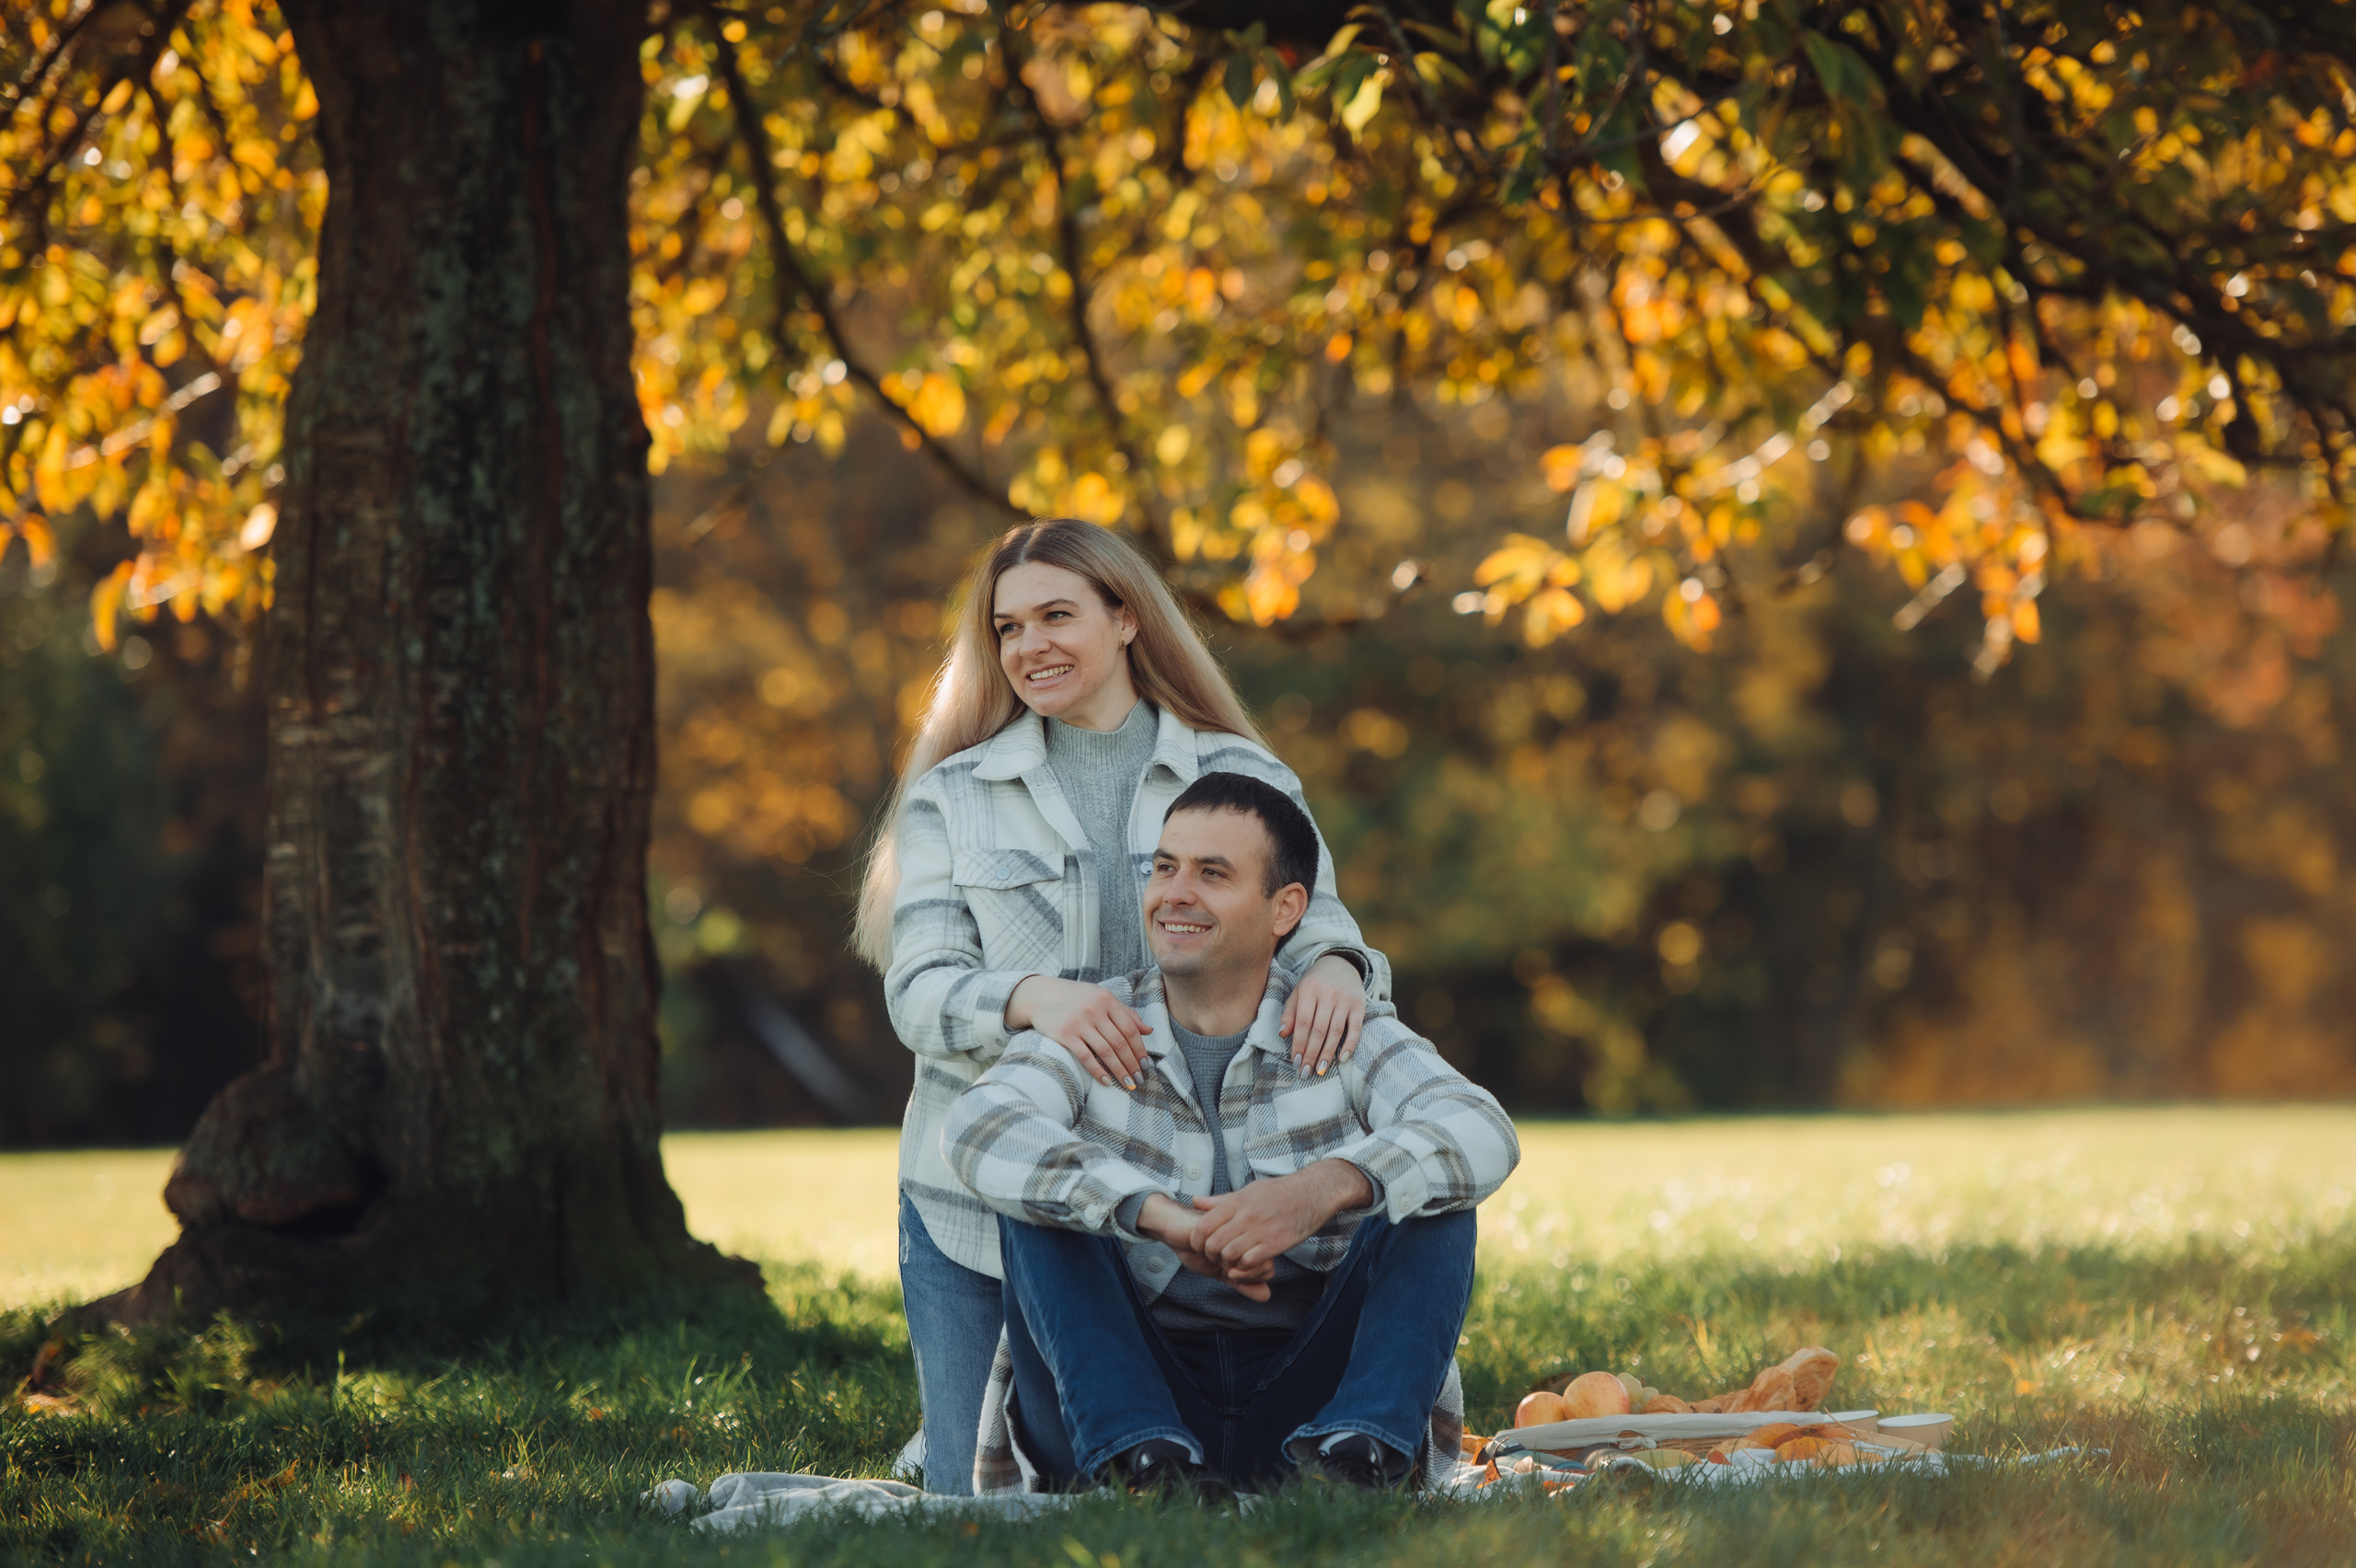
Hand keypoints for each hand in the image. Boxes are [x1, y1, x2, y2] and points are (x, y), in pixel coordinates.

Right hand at [1008, 975, 1150, 1088]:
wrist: (1040, 996)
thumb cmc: (1075, 998)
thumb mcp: (1101, 998)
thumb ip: (1125, 1013)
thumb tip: (1149, 1030)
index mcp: (1107, 1000)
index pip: (1130, 1029)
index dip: (1140, 1049)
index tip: (1146, 1065)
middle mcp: (1095, 1010)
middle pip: (1120, 1043)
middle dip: (1132, 1064)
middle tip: (1140, 1079)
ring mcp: (1079, 1023)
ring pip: (1106, 1052)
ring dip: (1119, 1071)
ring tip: (1128, 1083)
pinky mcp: (1065, 1035)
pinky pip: (1086, 1057)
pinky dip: (1098, 1071)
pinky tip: (1106, 1082)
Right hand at [1137, 1193, 1274, 1300]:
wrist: (1175, 1230)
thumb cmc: (1200, 1250)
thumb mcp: (1223, 1273)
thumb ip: (1244, 1284)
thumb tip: (1267, 1297)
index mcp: (1251, 1245)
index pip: (1268, 1270)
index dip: (1249, 1278)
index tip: (1229, 1272)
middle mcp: (1248, 1234)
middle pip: (1262, 1264)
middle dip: (1239, 1273)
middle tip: (1220, 1264)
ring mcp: (1237, 1225)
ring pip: (1246, 1257)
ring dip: (1224, 1262)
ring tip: (1211, 1253)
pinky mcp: (1221, 1219)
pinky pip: (1225, 1246)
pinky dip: (1212, 1254)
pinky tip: (1203, 1247)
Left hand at [1192, 1161, 1372, 1271]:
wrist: (1314, 1192)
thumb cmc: (1280, 1192)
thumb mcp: (1249, 1190)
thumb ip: (1221, 1200)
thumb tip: (1195, 1201)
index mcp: (1236, 1202)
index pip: (1202, 1226)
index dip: (1197, 1242)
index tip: (1202, 1247)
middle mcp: (1245, 1215)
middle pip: (1212, 1244)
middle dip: (1211, 1256)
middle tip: (1217, 1258)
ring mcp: (1261, 1230)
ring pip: (1229, 1255)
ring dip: (1228, 1263)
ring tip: (1233, 1262)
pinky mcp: (1276, 1243)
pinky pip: (1250, 1262)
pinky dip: (1245, 1268)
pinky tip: (1248, 1265)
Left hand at [1278, 954, 1367, 1076]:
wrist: (1340, 964)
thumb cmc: (1315, 984)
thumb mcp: (1298, 992)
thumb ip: (1290, 1012)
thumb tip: (1283, 1034)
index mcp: (1309, 989)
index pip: (1303, 1022)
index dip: (1299, 1043)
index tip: (1296, 1061)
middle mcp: (1328, 993)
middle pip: (1319, 1029)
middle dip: (1311, 1053)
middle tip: (1306, 1072)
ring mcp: (1345, 999)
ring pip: (1336, 1031)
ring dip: (1328, 1053)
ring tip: (1320, 1070)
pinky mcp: (1359, 1005)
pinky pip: (1355, 1028)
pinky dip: (1350, 1044)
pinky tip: (1342, 1058)